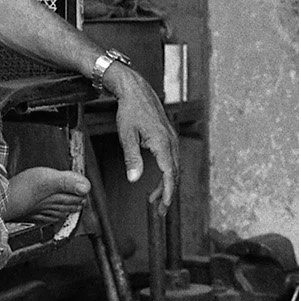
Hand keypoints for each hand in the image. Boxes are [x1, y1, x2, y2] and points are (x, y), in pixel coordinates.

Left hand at [111, 67, 178, 207]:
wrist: (135, 89)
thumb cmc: (129, 110)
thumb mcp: (126, 135)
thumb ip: (131, 158)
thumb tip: (134, 179)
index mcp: (162, 142)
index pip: (169, 173)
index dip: (168, 192)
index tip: (165, 206)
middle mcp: (171, 141)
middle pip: (174, 173)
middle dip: (167, 193)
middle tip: (159, 211)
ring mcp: (172, 138)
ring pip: (174, 167)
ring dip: (166, 184)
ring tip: (154, 199)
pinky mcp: (169, 136)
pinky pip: (171, 158)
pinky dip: (167, 172)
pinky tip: (158, 179)